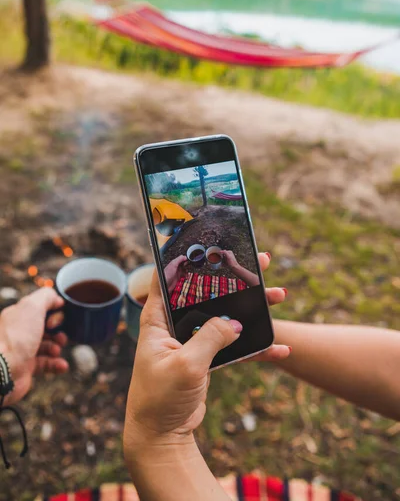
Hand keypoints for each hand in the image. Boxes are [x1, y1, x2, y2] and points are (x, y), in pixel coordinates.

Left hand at [0, 288, 68, 405]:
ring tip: (56, 351)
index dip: (53, 314)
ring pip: (47, 345)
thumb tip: (57, 299)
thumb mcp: (32, 306)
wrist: (2, 371)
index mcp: (17, 315)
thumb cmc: (16, 337)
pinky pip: (45, 364)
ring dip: (57, 347)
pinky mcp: (26, 368)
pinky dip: (56, 364)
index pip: (40, 310)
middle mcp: (18, 332)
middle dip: (58, 331)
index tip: (53, 321)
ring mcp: (22, 350)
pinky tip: (63, 365)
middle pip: (45, 328)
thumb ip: (46, 296)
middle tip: (60, 336)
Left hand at [124, 252, 289, 459]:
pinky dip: (256, 347)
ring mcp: (193, 340)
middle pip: (207, 292)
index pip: (169, 277)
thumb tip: (235, 322)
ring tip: (279, 296)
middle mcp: (175, 324)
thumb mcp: (186, 365)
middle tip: (261, 262)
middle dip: (235, 277)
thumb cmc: (160, 399)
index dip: (187, 257)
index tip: (208, 240)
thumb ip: (210, 338)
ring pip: (226, 315)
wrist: (162, 436)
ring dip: (253, 308)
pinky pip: (234, 346)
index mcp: (158, 319)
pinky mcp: (207, 357)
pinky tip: (280, 348)